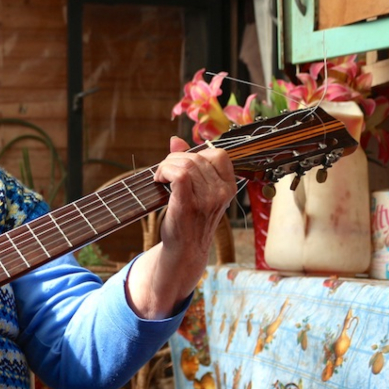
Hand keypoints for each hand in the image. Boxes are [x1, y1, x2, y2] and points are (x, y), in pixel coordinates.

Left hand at [155, 136, 235, 262]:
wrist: (185, 249)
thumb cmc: (190, 219)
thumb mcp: (196, 191)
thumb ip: (189, 164)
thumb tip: (175, 140)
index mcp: (229, 187)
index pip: (219, 154)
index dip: (197, 153)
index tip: (183, 164)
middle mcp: (221, 192)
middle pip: (197, 157)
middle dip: (175, 159)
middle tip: (164, 172)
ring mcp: (207, 199)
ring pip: (186, 164)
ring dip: (167, 165)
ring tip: (160, 177)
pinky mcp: (189, 204)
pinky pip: (180, 174)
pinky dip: (165, 171)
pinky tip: (159, 180)